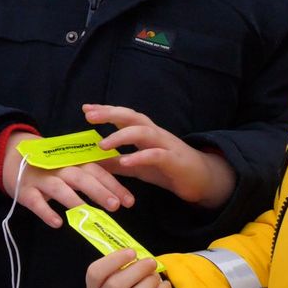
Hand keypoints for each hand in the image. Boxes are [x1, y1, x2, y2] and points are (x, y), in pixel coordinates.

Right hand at [2, 132, 135, 227]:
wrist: (13, 156)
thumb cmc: (51, 166)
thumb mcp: (71, 165)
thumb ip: (91, 175)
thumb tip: (118, 193)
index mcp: (75, 162)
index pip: (98, 171)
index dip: (114, 185)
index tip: (130, 201)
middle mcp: (60, 168)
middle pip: (82, 178)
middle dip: (99, 191)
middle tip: (115, 206)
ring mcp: (42, 179)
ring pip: (60, 188)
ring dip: (74, 200)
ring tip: (88, 213)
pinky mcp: (26, 191)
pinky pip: (36, 202)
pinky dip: (46, 212)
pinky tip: (57, 223)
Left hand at [84, 105, 235, 208]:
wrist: (201, 179)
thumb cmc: (167, 169)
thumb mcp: (138, 166)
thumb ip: (117, 163)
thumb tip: (93, 162)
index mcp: (145, 132)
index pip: (124, 116)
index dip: (106, 110)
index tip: (86, 108)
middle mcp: (155, 133)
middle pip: (132, 116)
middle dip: (110, 113)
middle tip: (89, 115)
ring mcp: (165, 145)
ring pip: (143, 132)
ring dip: (121, 136)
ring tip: (103, 144)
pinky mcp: (174, 160)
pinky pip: (156, 155)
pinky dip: (140, 157)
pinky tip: (126, 161)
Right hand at [86, 249, 171, 287]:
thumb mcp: (114, 278)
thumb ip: (120, 268)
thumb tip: (140, 257)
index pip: (95, 272)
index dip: (114, 260)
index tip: (132, 252)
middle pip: (115, 285)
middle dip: (137, 270)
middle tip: (151, 262)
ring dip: (149, 282)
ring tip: (156, 276)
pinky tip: (164, 285)